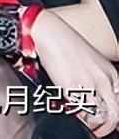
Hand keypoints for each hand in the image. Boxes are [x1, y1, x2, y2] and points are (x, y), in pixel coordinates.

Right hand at [33, 11, 118, 136]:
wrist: (49, 32)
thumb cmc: (64, 44)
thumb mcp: (90, 62)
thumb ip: (97, 80)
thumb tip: (95, 99)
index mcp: (110, 73)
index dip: (114, 117)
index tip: (109, 122)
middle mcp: (103, 80)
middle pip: (114, 114)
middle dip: (105, 127)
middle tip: (97, 130)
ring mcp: (88, 84)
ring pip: (98, 116)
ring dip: (91, 124)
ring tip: (83, 123)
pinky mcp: (71, 86)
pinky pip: (79, 111)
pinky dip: (77, 117)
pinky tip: (71, 112)